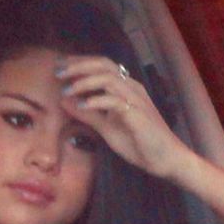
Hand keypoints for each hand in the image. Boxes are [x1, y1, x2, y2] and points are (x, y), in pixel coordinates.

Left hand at [56, 55, 189, 178]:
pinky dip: (95, 101)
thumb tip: (65, 101)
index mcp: (125, 88)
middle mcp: (131, 88)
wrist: (165, 160)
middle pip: (103, 65)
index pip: (101, 66)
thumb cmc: (138, 143)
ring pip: (108, 79)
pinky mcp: (137, 114)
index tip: (59, 67)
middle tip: (58, 72)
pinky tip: (81, 106)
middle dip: (78, 66)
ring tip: (66, 90)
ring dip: (84, 82)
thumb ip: (88, 114)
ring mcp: (136, 100)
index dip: (79, 63)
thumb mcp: (106, 128)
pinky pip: (114, 101)